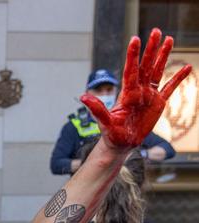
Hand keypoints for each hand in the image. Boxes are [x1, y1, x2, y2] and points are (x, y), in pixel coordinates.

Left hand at [80, 28, 190, 150]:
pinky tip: (187, 68)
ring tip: (169, 39)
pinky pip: (170, 88)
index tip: (135, 39)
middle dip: (151, 49)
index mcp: (127, 93)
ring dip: (163, 56)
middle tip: (156, 31)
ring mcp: (149, 95)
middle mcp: (138, 91)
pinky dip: (178, 78)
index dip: (133, 55)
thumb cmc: (111, 135)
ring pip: (157, 71)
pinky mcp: (158, 103)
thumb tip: (83, 97)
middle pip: (146, 65)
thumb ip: (97, 109)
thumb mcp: (104, 123)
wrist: (121, 144)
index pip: (131, 70)